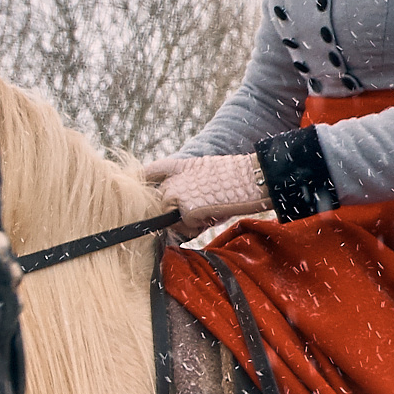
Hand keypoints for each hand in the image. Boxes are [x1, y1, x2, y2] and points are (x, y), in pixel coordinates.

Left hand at [141, 153, 272, 234]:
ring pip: (171, 219)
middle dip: (175, 212)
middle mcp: (173, 180)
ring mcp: (176, 195)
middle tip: (200, 212)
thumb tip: (185, 204)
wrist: (253, 179)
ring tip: (209, 213)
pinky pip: (186, 227)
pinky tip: (213, 217)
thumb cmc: (240, 176)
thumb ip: (191, 181)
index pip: (151, 172)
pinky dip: (199, 227)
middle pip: (161, 203)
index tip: (139, 186)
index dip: (143, 179)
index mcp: (181, 166)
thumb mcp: (209, 169)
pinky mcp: (186, 210)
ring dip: (188, 223)